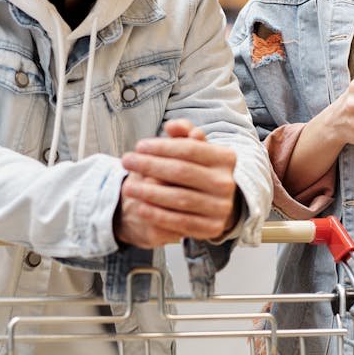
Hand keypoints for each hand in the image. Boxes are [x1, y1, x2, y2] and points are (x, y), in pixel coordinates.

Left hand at [114, 119, 237, 247]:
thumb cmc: (197, 169)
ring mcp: (221, 207)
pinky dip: (158, 215)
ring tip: (128, 187)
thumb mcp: (193, 149)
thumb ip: (183, 133)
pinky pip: (181, 222)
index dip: (162, 147)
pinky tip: (140, 208)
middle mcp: (226, 183)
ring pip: (180, 198)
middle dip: (150, 166)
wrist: (214, 203)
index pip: (189, 149)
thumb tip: (172, 126)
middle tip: (126, 162)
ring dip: (149, 192)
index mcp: (225, 158)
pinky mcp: (212, 228)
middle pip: (182, 172)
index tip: (139, 146)